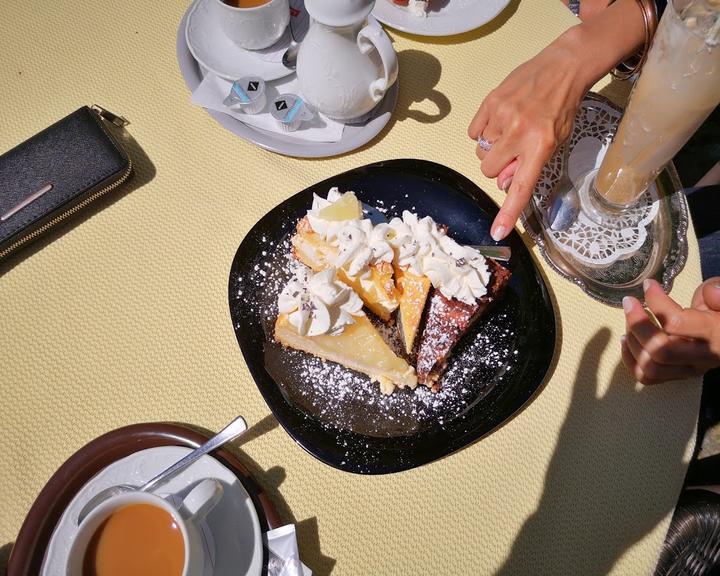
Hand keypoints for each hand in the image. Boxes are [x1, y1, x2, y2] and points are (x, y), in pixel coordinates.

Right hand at [468, 0, 646, 240]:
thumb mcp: (556, 141)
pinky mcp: (490, 103)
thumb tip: (505, 183)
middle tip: (512, 151)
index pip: (520, 188)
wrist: (563, 66)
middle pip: (489, 170)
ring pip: (480, 151)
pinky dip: (482, 131)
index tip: (497, 232)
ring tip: (509, 129)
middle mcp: (519, 134)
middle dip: (497, 166)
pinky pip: (473, 132)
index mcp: (540, 147)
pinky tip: (499, 120)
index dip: (508, 212)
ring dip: (491, 147)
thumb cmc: (562, 108)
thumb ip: (530, 164)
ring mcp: (501, 117)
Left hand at [621, 278, 719, 384]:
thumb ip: (718, 292)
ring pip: (651, 367)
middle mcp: (702, 357)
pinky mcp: (676, 376)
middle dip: (637, 324)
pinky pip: (647, 377)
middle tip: (629, 302)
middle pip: (660, 350)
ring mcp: (688, 370)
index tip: (648, 285)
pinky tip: (625, 340)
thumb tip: (711, 292)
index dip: (657, 302)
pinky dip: (630, 360)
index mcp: (716, 335)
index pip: (677, 323)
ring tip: (628, 319)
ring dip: (632, 342)